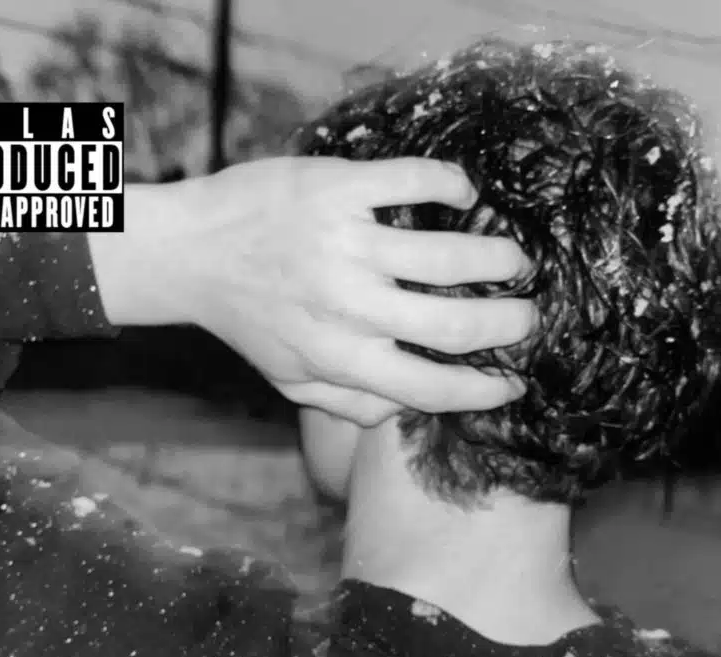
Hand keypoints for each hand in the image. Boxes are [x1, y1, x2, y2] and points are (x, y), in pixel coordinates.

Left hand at [88, 157, 533, 425]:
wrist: (190, 251)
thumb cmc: (247, 321)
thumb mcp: (290, 380)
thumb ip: (346, 405)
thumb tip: (400, 414)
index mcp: (341, 358)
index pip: (430, 389)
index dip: (483, 392)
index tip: (513, 384)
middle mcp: (349, 306)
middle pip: (455, 324)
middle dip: (509, 323)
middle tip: (529, 316)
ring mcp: (346, 243)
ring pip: (449, 253)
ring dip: (498, 257)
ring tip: (516, 260)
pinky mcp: (337, 187)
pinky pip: (414, 179)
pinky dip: (452, 184)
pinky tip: (465, 193)